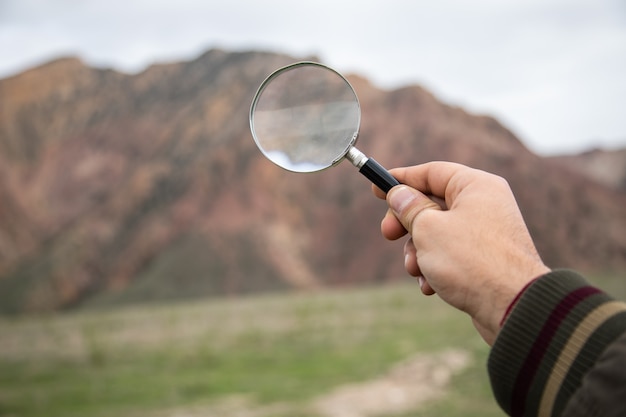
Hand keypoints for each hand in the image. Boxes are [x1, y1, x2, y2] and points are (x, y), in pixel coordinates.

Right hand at [373, 162, 549, 344]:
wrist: (512, 307)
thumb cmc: (471, 261)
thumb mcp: (428, 228)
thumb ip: (409, 207)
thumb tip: (399, 193)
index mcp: (476, 186)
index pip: (431, 172)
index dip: (401, 179)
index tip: (377, 188)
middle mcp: (485, 205)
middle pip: (432, 204)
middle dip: (406, 223)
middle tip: (388, 234)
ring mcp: (486, 233)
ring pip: (438, 233)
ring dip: (418, 251)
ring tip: (416, 269)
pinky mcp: (486, 260)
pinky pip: (451, 255)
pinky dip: (435, 267)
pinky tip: (431, 286)